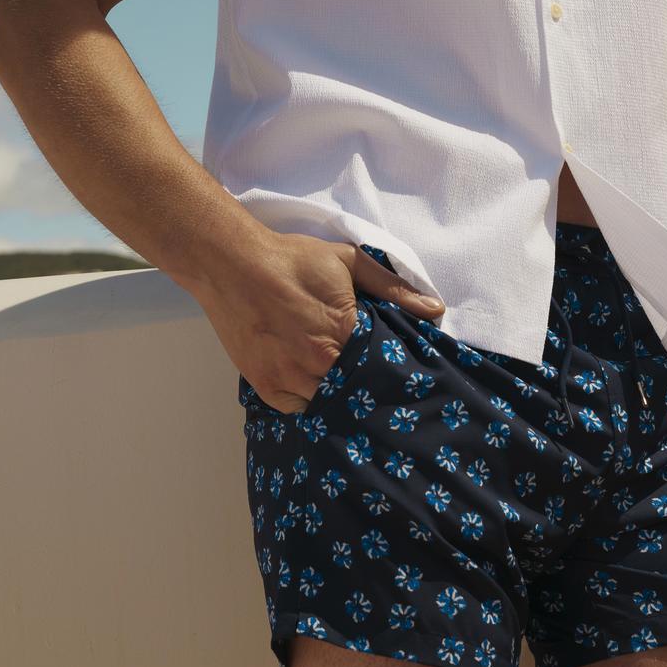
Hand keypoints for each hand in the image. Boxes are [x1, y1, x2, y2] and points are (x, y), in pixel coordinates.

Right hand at [203, 228, 445, 414]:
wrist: (231, 265)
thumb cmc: (291, 259)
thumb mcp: (346, 262)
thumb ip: (392, 288)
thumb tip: (435, 310)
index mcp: (344, 333)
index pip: (384, 367)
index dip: (393, 368)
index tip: (400, 368)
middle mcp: (318, 364)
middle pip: (358, 390)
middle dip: (369, 386)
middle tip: (377, 381)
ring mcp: (289, 379)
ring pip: (330, 403)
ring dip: (340, 394)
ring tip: (348, 382)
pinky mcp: (266, 387)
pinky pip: (300, 407)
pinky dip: (311, 398)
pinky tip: (316, 381)